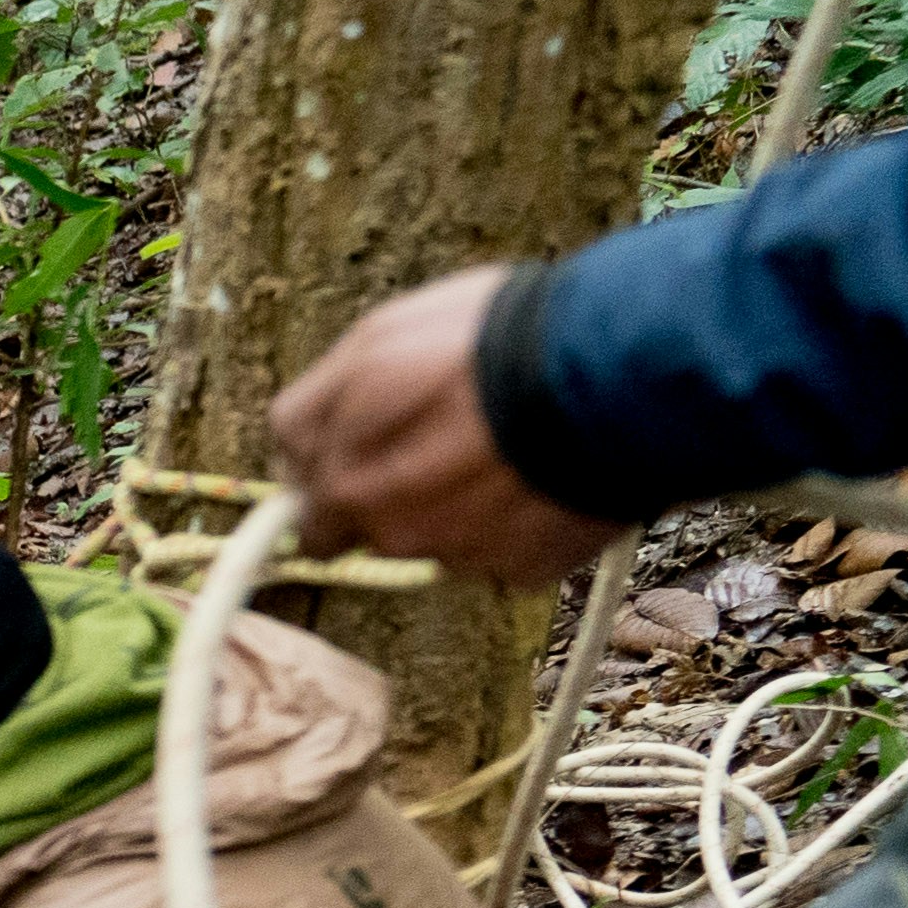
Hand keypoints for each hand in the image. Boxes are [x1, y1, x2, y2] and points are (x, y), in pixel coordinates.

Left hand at [268, 267, 631, 584]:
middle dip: (390, 486)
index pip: (303, 484)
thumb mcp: (377, 340)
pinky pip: (507, 547)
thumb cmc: (493, 340)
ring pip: (439, 535)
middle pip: (367, 518)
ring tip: (510, 444)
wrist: (609, 372)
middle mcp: (384, 526)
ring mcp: (454, 552)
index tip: (364, 434)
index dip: (332, 455)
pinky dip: (521, 518)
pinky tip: (548, 472)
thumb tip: (298, 452)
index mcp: (339, 472)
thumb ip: (319, 406)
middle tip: (445, 439)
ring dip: (461, 502)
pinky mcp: (519, 568)